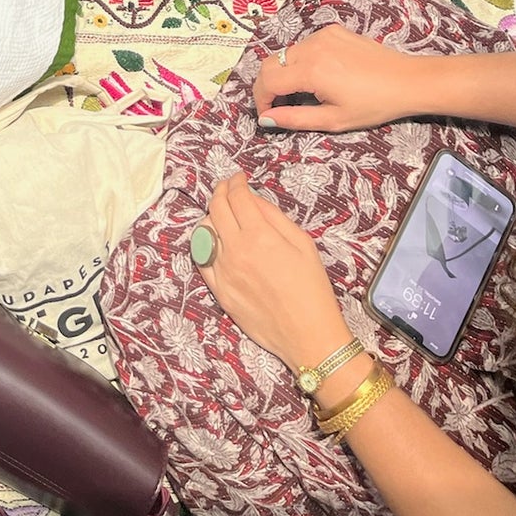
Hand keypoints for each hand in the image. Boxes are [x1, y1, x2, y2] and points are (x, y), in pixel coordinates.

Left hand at [195, 172, 351, 375]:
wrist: (309, 337)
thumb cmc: (313, 290)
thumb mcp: (302, 244)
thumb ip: (274, 216)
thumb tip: (253, 198)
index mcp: (258, 236)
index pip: (236, 197)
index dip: (236, 182)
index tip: (240, 179)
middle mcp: (235, 251)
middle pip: (216, 208)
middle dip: (221, 192)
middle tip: (229, 188)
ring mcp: (224, 272)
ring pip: (204, 232)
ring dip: (211, 216)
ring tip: (223, 215)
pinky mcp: (219, 292)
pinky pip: (202, 259)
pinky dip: (205, 244)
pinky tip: (215, 241)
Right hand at [252, 25, 425, 133]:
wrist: (407, 81)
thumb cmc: (373, 105)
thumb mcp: (334, 119)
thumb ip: (295, 118)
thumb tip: (266, 119)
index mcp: (311, 71)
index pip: (267, 80)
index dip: (260, 99)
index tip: (266, 114)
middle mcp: (312, 47)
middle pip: (271, 63)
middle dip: (268, 85)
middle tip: (279, 105)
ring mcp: (322, 35)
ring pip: (287, 53)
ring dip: (285, 72)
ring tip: (302, 92)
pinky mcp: (333, 30)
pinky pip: (306, 44)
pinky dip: (303, 60)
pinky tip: (322, 74)